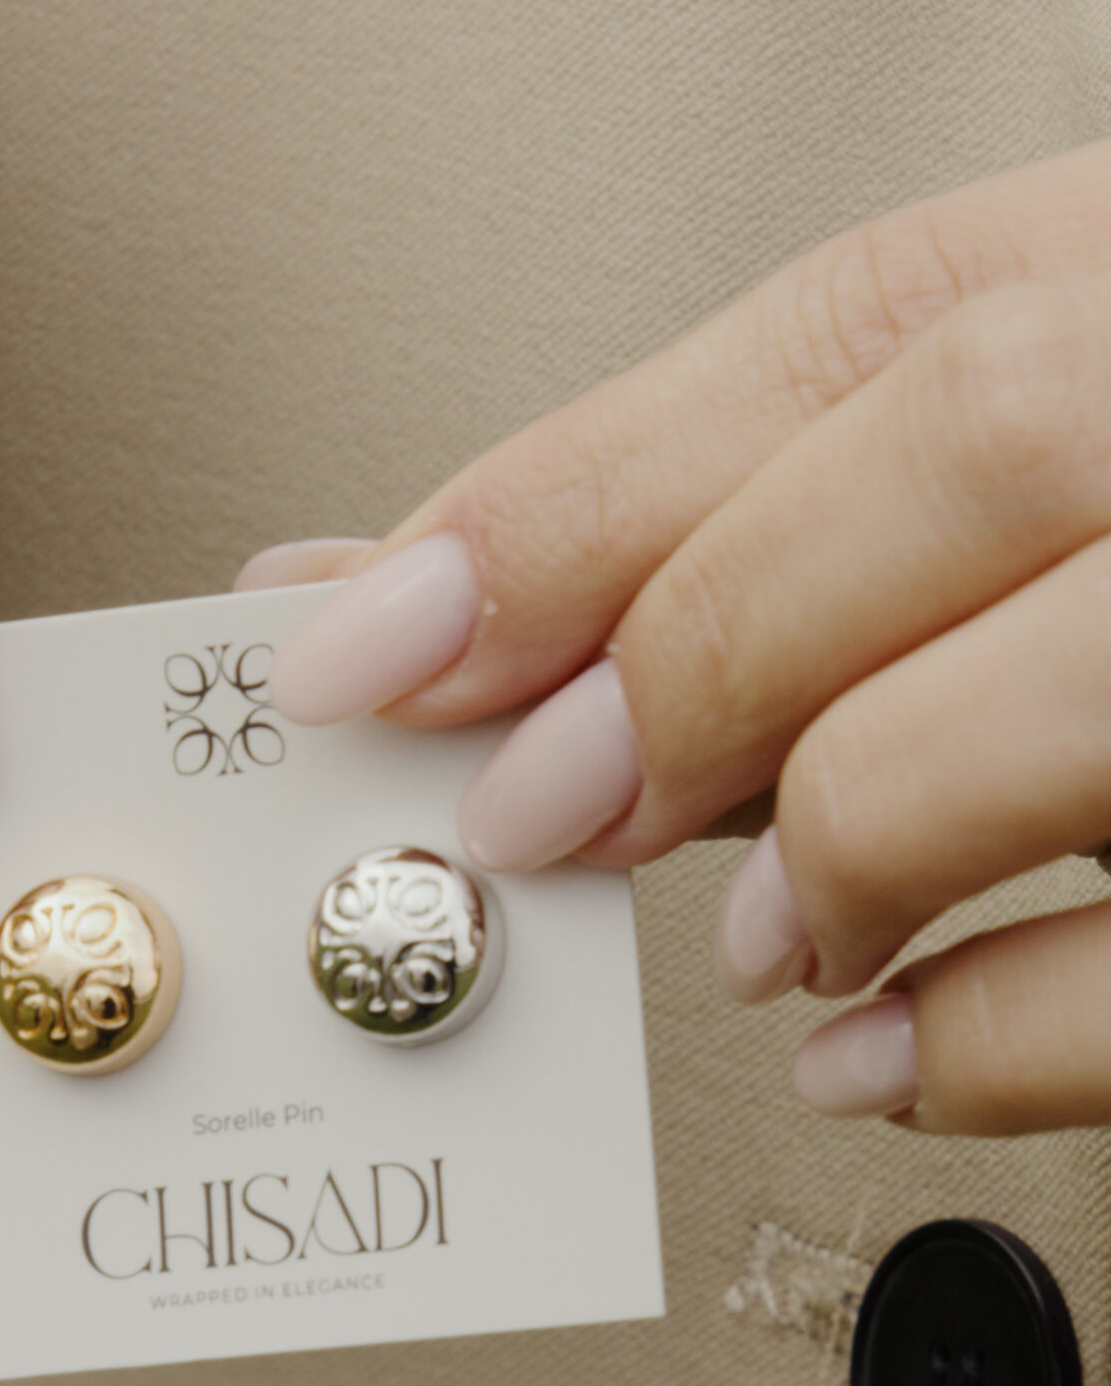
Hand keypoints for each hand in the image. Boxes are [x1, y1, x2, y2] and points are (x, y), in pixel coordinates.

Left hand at [249, 144, 1110, 1136]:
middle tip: (538, 809)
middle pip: (982, 447)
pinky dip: (1003, 1035)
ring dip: (854, 829)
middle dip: (701, 653)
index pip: (850, 334)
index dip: (570, 498)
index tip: (348, 642)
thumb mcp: (1016, 419)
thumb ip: (738, 500)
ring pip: (1087, 682)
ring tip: (773, 926)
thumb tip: (398, 602)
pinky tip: (880, 1051)